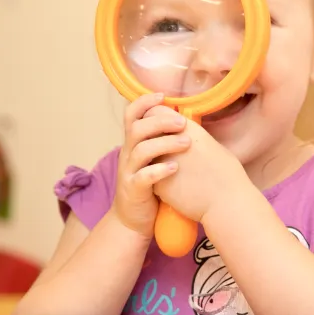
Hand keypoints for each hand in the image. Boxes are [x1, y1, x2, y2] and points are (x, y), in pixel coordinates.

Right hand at [112, 93, 191, 238]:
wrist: (132, 219)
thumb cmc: (149, 185)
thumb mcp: (152, 159)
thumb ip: (161, 140)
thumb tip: (186, 120)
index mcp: (133, 143)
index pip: (131, 114)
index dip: (144, 102)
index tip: (163, 96)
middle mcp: (127, 154)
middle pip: (136, 128)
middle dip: (160, 122)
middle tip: (183, 122)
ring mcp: (129, 172)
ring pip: (141, 150)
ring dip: (165, 143)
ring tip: (186, 143)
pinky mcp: (133, 190)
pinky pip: (144, 177)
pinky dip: (160, 171)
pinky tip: (175, 168)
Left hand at [153, 118, 248, 222]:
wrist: (226, 203)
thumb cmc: (228, 175)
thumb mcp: (214, 147)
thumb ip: (196, 139)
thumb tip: (189, 137)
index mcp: (187, 129)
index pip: (157, 111)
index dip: (155, 116)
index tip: (159, 122)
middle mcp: (170, 142)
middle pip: (146, 129)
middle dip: (148, 134)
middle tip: (154, 141)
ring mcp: (161, 163)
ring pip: (146, 154)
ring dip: (151, 156)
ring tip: (161, 163)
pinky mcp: (157, 183)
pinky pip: (151, 176)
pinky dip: (158, 178)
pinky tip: (170, 185)